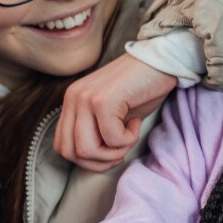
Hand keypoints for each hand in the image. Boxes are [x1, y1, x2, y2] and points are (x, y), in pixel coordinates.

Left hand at [55, 54, 177, 171]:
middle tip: (121, 149)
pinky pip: (112, 138)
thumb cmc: (141, 88)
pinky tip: (136, 122)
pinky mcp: (103, 100)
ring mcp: (85, 99)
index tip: (111, 151)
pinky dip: (128, 139)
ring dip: (113, 153)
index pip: (62, 146)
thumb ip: (95, 132)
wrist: (161, 61)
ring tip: (129, 136)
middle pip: (70, 153)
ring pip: (86, 150)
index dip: (87, 160)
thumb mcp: (111, 114)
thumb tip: (94, 160)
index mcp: (72, 102)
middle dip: (99, 161)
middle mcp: (73, 99)